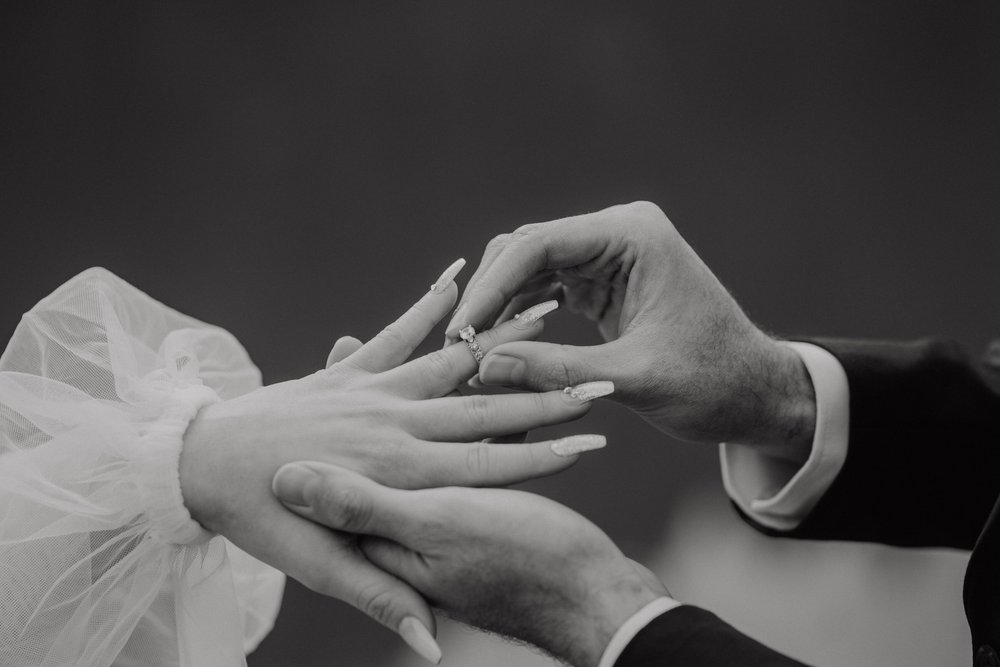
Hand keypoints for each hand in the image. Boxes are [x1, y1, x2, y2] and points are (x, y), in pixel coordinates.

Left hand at [178, 259, 606, 656]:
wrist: (200, 466)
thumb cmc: (258, 524)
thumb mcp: (323, 570)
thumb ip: (383, 595)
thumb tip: (427, 645)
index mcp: (402, 476)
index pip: (493, 462)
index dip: (549, 452)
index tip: (596, 438)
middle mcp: (396, 429)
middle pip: (487, 405)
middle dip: (546, 391)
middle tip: (594, 373)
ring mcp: (376, 397)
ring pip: (454, 361)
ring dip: (503, 337)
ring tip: (546, 307)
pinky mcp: (356, 377)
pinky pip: (401, 334)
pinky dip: (428, 306)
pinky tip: (456, 277)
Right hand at [446, 202, 815, 455]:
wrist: (755, 392)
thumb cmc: (712, 382)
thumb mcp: (632, 379)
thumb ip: (556, 371)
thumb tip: (482, 365)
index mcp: (633, 236)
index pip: (540, 244)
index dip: (491, 285)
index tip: (460, 328)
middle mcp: (618, 233)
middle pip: (527, 249)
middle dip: (489, 295)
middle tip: (458, 345)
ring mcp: (610, 253)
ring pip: (529, 267)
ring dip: (500, 305)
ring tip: (471, 349)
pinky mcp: (604, 280)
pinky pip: (545, 286)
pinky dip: (519, 312)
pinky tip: (498, 344)